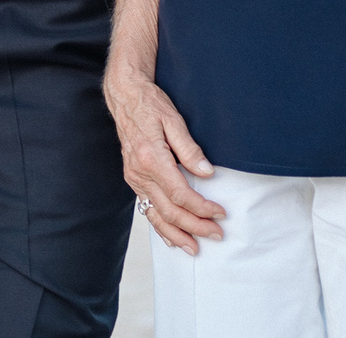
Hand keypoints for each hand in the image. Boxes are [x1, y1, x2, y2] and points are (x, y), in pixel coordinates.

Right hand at [101, 68, 225, 252]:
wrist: (125, 96)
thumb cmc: (151, 105)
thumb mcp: (174, 120)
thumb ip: (190, 150)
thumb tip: (207, 173)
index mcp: (151, 158)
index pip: (180, 193)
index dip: (202, 207)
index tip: (221, 213)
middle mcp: (140, 172)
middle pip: (169, 209)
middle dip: (194, 226)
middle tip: (217, 235)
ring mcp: (134, 177)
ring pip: (156, 214)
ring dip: (176, 234)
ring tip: (194, 248)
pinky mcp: (133, 178)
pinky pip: (146, 208)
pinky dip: (159, 225)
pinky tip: (171, 237)